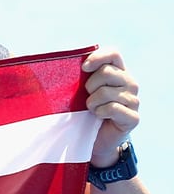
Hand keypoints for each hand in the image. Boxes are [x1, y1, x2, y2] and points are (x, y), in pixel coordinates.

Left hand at [82, 46, 139, 166]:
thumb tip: (59, 64)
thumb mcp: (79, 92)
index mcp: (118, 72)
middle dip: (89, 86)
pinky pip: (112, 108)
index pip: (113, 54)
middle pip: (107, 72)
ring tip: (92, 110)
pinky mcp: (133, 117)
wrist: (93, 140)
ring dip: (92, 103)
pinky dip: (100, 113)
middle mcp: (130, 83)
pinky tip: (99, 117)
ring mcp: (134, 100)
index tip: (83, 68)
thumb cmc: (83, 112)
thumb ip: (78, 77)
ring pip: (106, 92)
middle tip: (87, 97)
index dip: (98, 57)